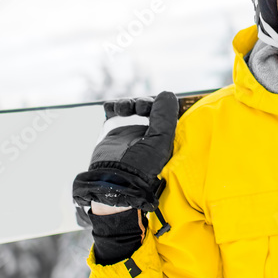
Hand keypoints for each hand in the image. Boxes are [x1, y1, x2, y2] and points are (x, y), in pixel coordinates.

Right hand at [72, 91, 177, 232]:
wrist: (112, 183)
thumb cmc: (141, 168)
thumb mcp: (159, 142)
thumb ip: (165, 118)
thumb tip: (167, 93)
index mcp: (164, 137)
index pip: (166, 112)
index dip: (161, 104)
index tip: (155, 102)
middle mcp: (149, 134)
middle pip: (149, 107)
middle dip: (143, 102)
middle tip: (138, 106)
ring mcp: (130, 133)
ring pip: (132, 108)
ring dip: (128, 103)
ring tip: (122, 108)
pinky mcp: (113, 134)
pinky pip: (114, 114)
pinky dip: (113, 106)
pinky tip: (111, 106)